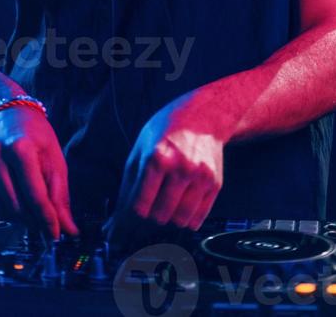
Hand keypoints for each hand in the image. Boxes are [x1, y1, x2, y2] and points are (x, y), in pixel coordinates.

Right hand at [0, 105, 79, 240]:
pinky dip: (1, 214)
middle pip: (15, 208)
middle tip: (44, 220)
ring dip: (17, 220)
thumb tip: (68, 229)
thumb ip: (60, 194)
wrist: (3, 109)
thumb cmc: (33, 132)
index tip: (56, 236)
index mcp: (20, 148)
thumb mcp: (54, 156)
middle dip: (32, 221)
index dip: (48, 221)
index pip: (35, 196)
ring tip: (29, 209)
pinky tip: (12, 202)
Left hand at [103, 97, 223, 242]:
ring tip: (167, 207)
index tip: (134, 214)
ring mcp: (199, 177)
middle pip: (161, 213)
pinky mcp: (214, 183)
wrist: (204, 116)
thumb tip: (121, 207)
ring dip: (171, 219)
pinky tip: (182, 208)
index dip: (135, 213)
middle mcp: (180, 168)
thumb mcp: (142, 144)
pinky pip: (199, 216)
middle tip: (151, 210)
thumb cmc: (168, 129)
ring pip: (181, 219)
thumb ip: (132, 176)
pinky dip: (188, 219)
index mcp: (158, 157)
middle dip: (152, 215)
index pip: (142, 202)